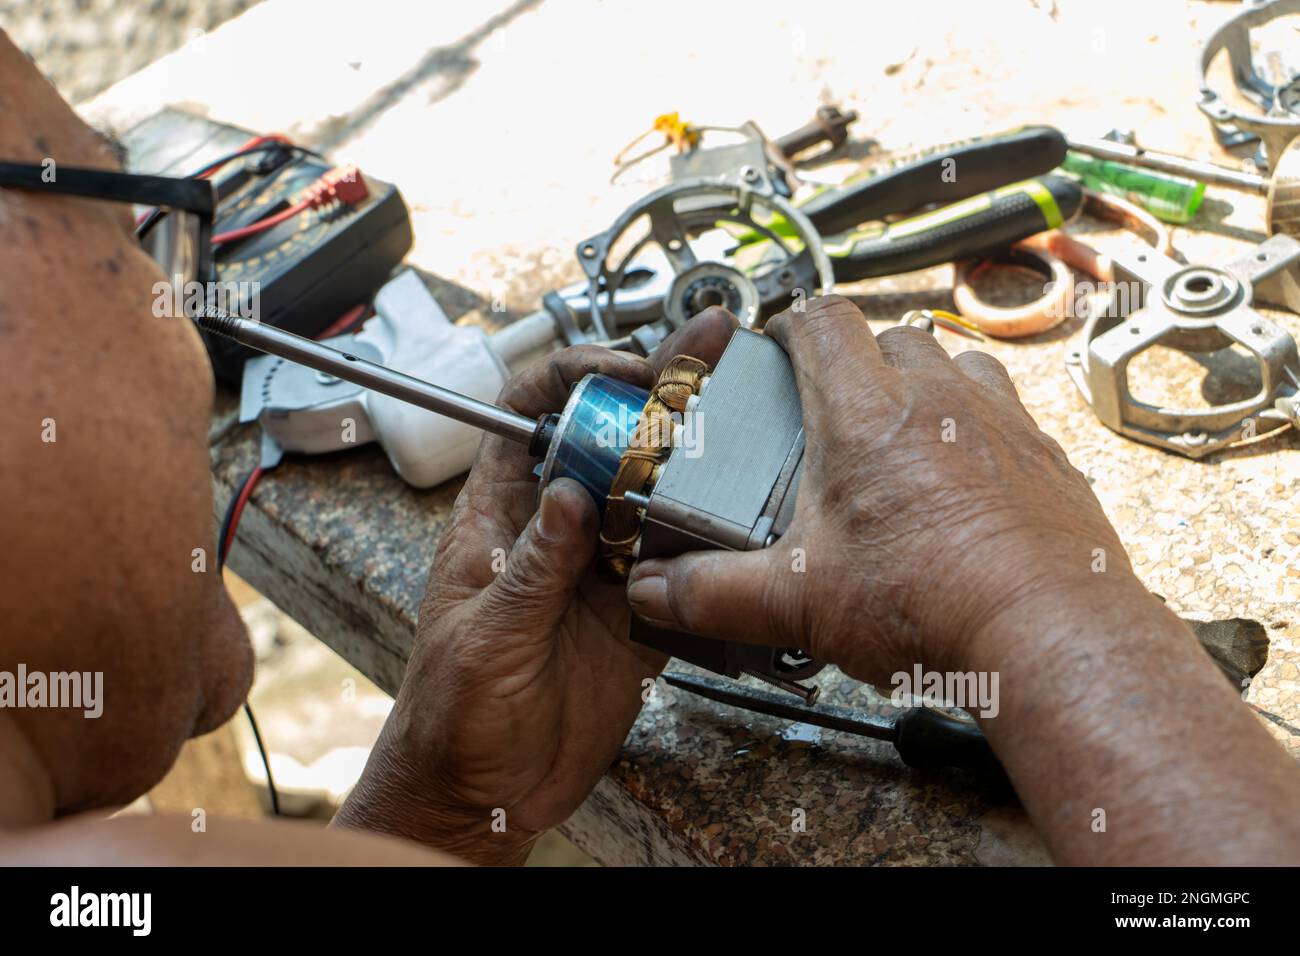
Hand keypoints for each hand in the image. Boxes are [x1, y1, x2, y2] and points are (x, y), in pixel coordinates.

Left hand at [335, 309, 737, 862]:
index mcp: (500, 516)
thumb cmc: (452, 714)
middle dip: (657, 396)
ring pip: (653, 494)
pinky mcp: (638, 616)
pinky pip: (682, 565)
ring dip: (695, 462)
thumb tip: (569, 493)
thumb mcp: (486, 638)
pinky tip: (744, 519)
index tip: (625, 370)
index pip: (527, 413)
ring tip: (745, 425)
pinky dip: (714, 544)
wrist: (482, 795)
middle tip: (709, 359)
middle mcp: (556, 531)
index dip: (573, 375)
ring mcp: (600, 571)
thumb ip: (532, 568)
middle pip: (607, 440)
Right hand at [625, 295, 1142, 685]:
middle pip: (891, 336)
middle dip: (855, 360)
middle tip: (829, 411)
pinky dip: (978, 427)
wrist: (1048, 636)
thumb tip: (654, 593)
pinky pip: (1007, 412)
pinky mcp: (1047, 456)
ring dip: (923, 383)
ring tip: (898, 439)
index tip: (778, 348)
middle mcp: (938, 399)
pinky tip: (963, 482)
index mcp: (865, 415)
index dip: (793, 324)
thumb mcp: (798, 602)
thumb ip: (714, 594)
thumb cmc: (931, 603)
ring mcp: (1001, 420)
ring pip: (955, 363)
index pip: (824, 321)